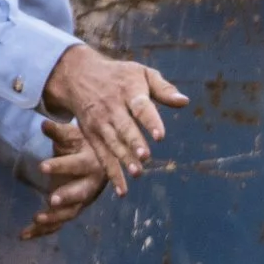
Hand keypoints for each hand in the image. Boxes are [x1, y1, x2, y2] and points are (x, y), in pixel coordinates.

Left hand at [20, 118, 106, 239]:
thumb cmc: (83, 146)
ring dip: (54, 218)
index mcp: (91, 164)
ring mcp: (81, 202)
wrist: (98, 163)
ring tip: (36, 219)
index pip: (76, 165)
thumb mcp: (73, 136)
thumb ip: (59, 132)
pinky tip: (23, 235)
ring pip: (69, 213)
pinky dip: (41, 231)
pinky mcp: (71, 211)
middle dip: (66, 198)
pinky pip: (57, 224)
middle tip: (51, 200)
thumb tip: (44, 124)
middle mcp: (89, 186)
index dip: (61, 166)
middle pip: (80, 194)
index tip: (42, 166)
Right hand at [42, 42, 189, 196]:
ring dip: (124, 159)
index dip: (150, 121)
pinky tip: (123, 190)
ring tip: (137, 173)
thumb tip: (185, 102)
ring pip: (113, 143)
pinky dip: (112, 174)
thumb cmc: (120, 76)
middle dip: (134, 142)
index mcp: (129, 91)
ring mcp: (101, 124)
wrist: (79, 76)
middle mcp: (113, 108)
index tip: (160, 136)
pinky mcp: (92, 136)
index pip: (140, 107)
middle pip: (124, 127)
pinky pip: (103, 157)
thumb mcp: (141, 73)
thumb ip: (164, 89)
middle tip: (145, 157)